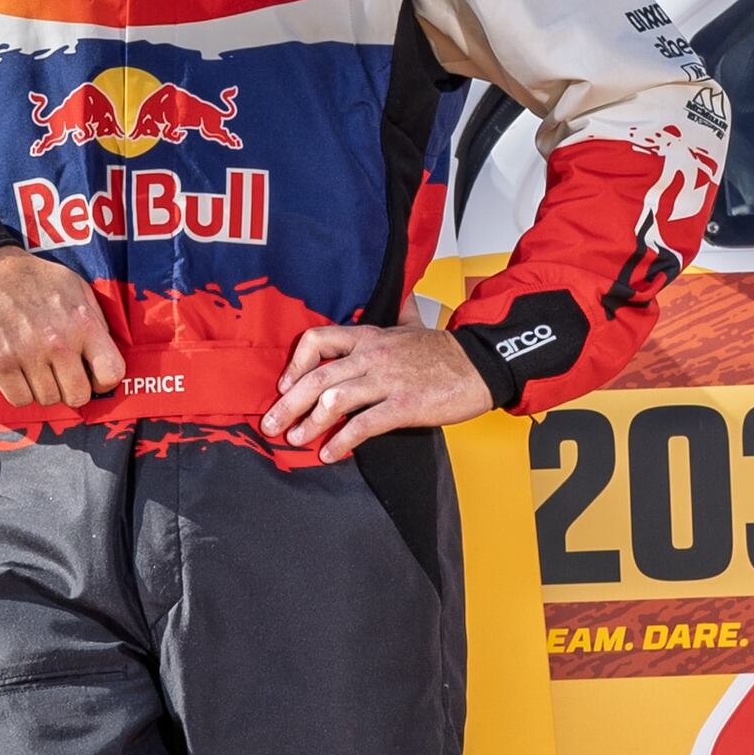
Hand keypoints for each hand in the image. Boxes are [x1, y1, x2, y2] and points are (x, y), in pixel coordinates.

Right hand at [0, 245, 121, 410]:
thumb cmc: (36, 280)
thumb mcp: (77, 287)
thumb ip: (95, 321)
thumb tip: (106, 355)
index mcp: (83, 323)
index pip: (111, 373)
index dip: (104, 381)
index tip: (94, 377)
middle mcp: (58, 342)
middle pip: (77, 396)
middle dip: (72, 389)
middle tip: (62, 374)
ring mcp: (27, 355)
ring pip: (48, 400)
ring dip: (45, 389)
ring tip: (38, 367)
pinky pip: (20, 400)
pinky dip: (21, 392)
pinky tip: (20, 372)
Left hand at [267, 321, 491, 457]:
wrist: (481, 365)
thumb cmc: (447, 351)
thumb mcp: (414, 326)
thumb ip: (400, 315)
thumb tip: (402, 300)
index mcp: (369, 336)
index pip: (318, 340)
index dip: (295, 363)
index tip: (284, 385)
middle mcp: (372, 355)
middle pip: (317, 377)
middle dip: (288, 404)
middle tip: (271, 424)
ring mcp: (387, 380)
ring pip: (334, 400)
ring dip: (309, 424)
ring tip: (296, 440)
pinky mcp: (403, 405)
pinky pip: (363, 425)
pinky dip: (341, 442)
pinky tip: (330, 454)